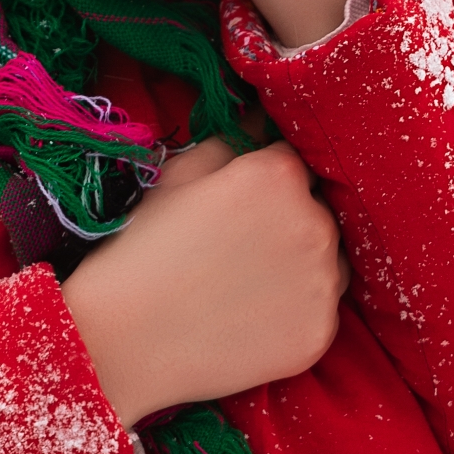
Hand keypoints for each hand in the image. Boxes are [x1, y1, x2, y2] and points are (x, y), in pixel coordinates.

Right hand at [61, 136, 349, 427]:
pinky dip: (296, 311)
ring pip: (327, 261)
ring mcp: (322, 282)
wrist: (127, 338)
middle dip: (289, 219)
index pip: (295, 162)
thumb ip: (233, 137)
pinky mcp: (319, 332)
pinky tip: (253, 317)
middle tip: (241, 246)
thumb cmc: (145, 246)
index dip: (268, 180)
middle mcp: (315, 223)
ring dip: (302, 264)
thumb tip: (263, 115)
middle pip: (317, 210)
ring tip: (247, 284)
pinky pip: (320, 310)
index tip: (242, 202)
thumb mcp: (182, 172)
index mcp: (280, 175)